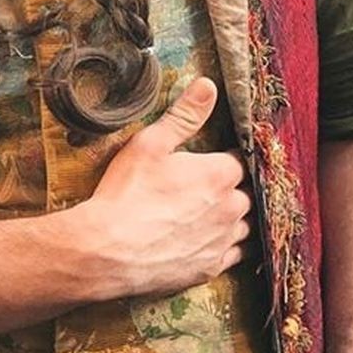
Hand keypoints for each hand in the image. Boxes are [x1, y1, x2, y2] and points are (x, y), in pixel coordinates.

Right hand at [77, 76, 250, 301]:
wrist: (107, 251)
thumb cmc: (126, 194)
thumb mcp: (150, 144)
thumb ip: (184, 115)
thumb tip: (208, 85)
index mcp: (220, 174)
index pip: (239, 159)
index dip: (223, 158)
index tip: (208, 160)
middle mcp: (232, 208)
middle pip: (245, 193)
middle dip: (228, 189)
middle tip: (200, 188)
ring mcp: (224, 240)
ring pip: (244, 226)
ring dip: (231, 218)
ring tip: (204, 214)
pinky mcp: (212, 267)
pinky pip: (234, 255)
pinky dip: (224, 246)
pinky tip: (205, 240)